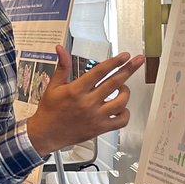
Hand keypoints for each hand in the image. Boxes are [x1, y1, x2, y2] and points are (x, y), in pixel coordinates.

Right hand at [27, 46, 145, 156]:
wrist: (46, 134)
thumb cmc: (50, 110)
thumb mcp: (53, 86)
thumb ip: (62, 66)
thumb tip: (61, 49)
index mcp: (76, 90)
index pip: (99, 72)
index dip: (114, 62)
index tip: (125, 55)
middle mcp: (87, 103)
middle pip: (114, 83)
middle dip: (129, 69)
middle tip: (138, 60)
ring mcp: (95, 117)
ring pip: (121, 102)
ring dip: (126, 91)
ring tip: (123, 87)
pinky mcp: (100, 128)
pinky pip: (121, 121)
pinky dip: (125, 113)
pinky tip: (121, 107)